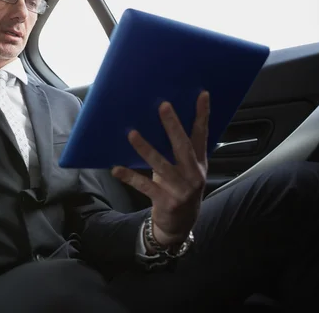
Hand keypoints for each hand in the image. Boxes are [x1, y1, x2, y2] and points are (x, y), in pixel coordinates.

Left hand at [112, 91, 209, 248]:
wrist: (180, 225)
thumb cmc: (179, 189)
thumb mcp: (185, 170)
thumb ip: (176, 150)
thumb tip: (159, 123)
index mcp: (199, 162)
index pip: (202, 135)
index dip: (203, 115)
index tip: (202, 94)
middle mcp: (193, 173)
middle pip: (183, 146)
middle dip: (173, 125)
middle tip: (163, 106)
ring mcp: (181, 188)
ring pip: (161, 165)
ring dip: (145, 149)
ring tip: (132, 134)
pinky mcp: (166, 201)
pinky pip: (145, 186)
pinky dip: (130, 177)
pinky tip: (115, 169)